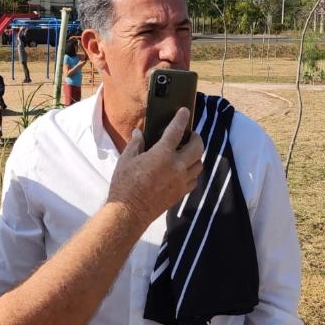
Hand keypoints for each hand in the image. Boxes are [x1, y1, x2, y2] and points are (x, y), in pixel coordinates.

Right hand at [109, 106, 202, 222]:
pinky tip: (183, 171)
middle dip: (197, 138)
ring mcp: (181, 181)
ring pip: (199, 164)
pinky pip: (194, 180)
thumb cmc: (125, 185)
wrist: (129, 212)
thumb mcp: (126, 160)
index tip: (185, 112)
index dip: (182, 119)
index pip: (177, 131)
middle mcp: (177, 166)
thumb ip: (136, 144)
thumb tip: (139, 133)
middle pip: (197, 147)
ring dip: (196, 156)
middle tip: (191, 135)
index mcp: (162, 154)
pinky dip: (192, 173)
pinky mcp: (180, 193)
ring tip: (188, 152)